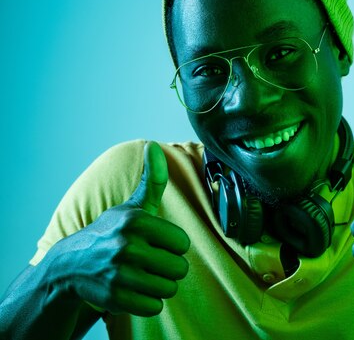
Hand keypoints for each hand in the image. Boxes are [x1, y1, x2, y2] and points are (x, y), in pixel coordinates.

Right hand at [50, 142, 190, 316]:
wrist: (71, 264)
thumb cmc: (112, 232)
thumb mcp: (132, 205)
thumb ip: (152, 179)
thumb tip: (154, 145)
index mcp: (135, 221)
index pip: (182, 243)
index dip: (172, 245)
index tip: (157, 243)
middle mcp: (126, 247)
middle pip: (179, 268)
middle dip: (168, 267)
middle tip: (150, 261)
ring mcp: (119, 274)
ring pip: (168, 289)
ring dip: (159, 285)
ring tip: (142, 275)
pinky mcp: (115, 299)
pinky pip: (154, 306)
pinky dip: (148, 301)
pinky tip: (134, 289)